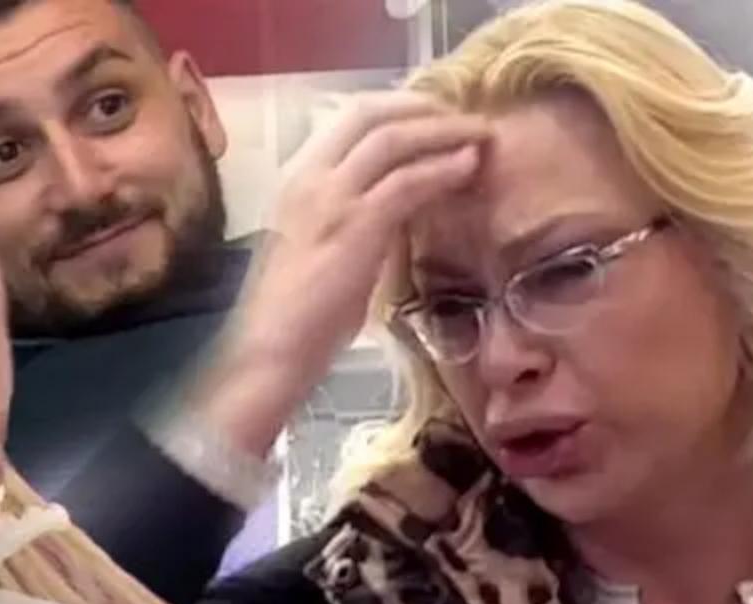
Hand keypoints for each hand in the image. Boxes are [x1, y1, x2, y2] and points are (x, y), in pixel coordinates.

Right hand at [197, 92, 488, 455]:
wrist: (272, 348)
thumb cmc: (295, 313)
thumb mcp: (323, 247)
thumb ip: (355, 217)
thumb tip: (401, 203)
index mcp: (296, 179)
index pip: (348, 118)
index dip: (397, 107)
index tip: (433, 116)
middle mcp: (308, 175)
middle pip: (371, 112)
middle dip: (423, 107)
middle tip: (464, 118)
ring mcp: (330, 196)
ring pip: (393, 136)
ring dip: (443, 130)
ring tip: (480, 135)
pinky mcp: (357, 223)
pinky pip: (408, 180)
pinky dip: (444, 167)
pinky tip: (469, 167)